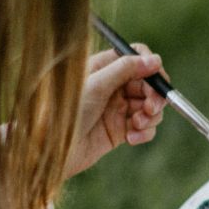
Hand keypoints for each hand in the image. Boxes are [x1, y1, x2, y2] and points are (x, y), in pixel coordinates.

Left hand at [64, 45, 167, 178]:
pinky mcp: (120, 131)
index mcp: (104, 68)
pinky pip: (144, 128)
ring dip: (151, 116)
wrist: (52, 150)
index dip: (151, 67)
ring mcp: (117, 109)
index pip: (137, 58)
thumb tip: (155, 60)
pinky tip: (132, 139)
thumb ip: (126, 69)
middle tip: (151, 109)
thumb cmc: (66, 113)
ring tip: (137, 125)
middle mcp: (113, 86)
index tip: (157, 78)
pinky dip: (144, 132)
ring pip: (150, 106)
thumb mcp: (96, 85)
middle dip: (154, 96)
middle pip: (148, 83)